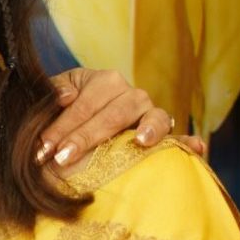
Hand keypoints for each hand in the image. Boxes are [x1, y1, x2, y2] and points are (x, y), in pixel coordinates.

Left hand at [39, 69, 203, 167]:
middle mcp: (130, 93)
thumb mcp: (51, 99)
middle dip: (86, 137)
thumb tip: (65, 97)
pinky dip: (187, 141)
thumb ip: (53, 93)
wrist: (75, 126)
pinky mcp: (162, 133)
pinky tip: (196, 146)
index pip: (83, 104)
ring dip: (147, 129)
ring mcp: (149, 112)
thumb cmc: (60, 112)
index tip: (43, 149)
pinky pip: (177, 136)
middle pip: (113, 113)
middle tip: (63, 159)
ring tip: (140, 142)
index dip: (61, 126)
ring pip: (152, 116)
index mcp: (103, 81)